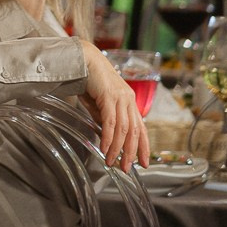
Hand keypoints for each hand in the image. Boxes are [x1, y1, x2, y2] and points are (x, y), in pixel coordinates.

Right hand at [80, 40, 151, 168]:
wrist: (83, 58)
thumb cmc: (89, 78)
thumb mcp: (98, 102)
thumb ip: (104, 117)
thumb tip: (106, 135)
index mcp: (129, 100)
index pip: (140, 128)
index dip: (143, 147)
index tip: (144, 162)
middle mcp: (129, 100)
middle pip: (134, 132)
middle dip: (132, 153)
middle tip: (128, 168)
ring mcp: (120, 97)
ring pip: (124, 129)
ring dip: (119, 149)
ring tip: (113, 162)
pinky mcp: (109, 96)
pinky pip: (111, 122)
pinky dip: (109, 138)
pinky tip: (105, 148)